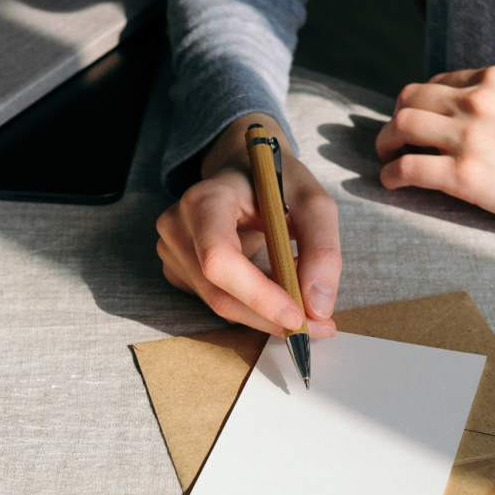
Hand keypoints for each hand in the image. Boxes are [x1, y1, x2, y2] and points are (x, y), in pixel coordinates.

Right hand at [157, 113, 340, 337]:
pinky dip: (252, 306)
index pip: (220, 259)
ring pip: (221, 304)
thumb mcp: (313, 202)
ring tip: (302, 294)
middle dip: (271, 317)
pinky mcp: (178, 269)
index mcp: (205, 200)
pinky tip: (274, 286)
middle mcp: (178, 226)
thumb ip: (322, 249)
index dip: (258, 295)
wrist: (243, 169)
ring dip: (266, 312)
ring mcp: (172, 250)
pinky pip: (217, 301)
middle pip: (220, 294)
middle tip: (319, 325)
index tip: (299, 315)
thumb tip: (319, 307)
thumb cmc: (277, 181)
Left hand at [376, 67, 494, 265]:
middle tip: (392, 142)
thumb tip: (458, 121)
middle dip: (394, 121)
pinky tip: (392, 184)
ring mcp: (470, 137)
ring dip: (385, 144)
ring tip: (387, 160)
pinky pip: (406, 168)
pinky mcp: (465, 176)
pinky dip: (390, 175)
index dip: (418, 104)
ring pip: (401, 127)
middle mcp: (478, 101)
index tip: (416, 124)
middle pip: (409, 99)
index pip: (436, 82)